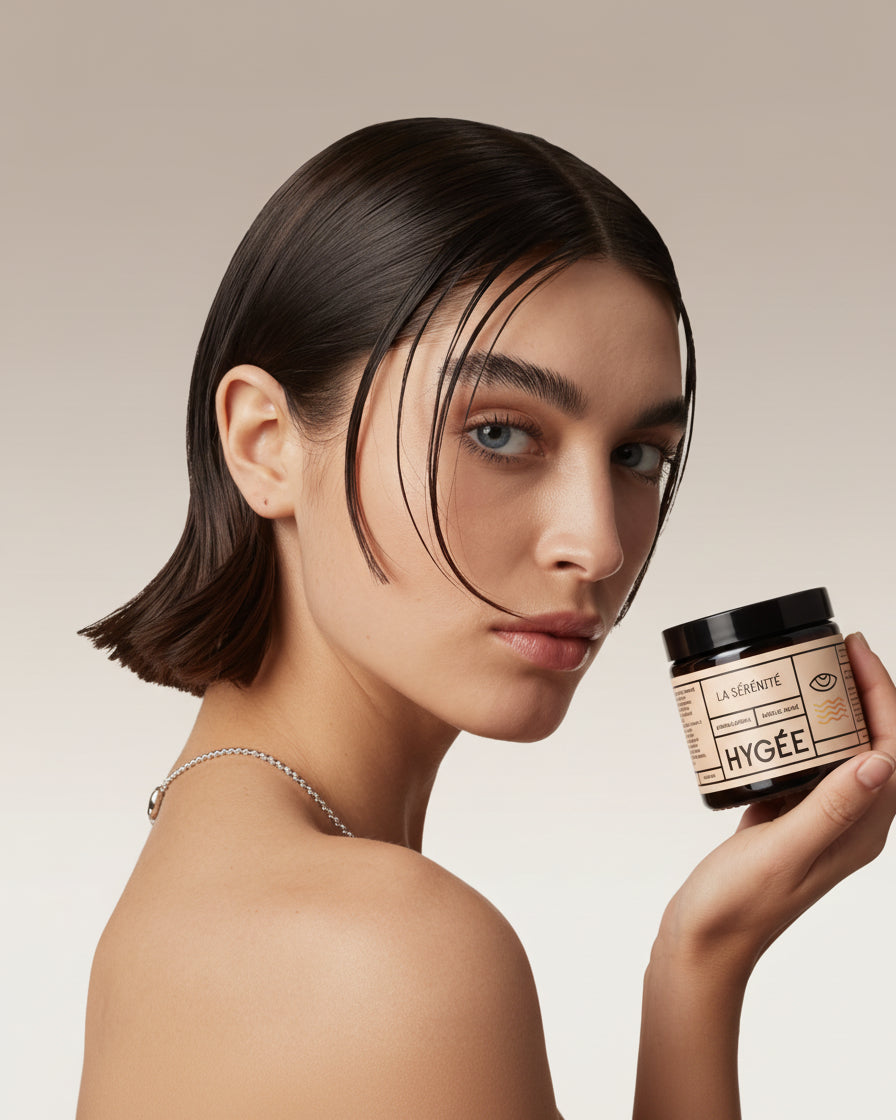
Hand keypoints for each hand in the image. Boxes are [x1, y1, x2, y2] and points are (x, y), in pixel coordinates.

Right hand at [658, 632, 895, 974]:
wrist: (703, 941)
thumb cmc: (739, 907)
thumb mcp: (784, 851)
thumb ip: (830, 808)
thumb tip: (879, 762)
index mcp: (863, 830)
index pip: (892, 749)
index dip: (883, 696)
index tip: (856, 652)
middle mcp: (851, 823)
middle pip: (875, 742)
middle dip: (867, 692)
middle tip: (836, 649)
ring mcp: (820, 820)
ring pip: (842, 749)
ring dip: (837, 708)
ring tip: (813, 670)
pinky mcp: (789, 818)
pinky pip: (808, 763)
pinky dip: (802, 731)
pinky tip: (779, 715)